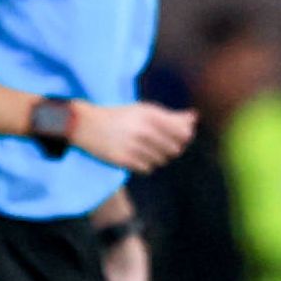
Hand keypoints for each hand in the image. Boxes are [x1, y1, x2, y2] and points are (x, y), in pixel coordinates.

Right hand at [69, 101, 196, 173]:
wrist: (86, 125)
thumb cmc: (120, 116)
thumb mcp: (144, 110)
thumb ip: (171, 115)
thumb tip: (195, 117)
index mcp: (150, 115)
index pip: (183, 133)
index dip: (185, 137)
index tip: (177, 136)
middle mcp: (143, 130)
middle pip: (175, 149)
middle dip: (171, 148)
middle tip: (159, 143)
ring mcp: (134, 146)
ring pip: (162, 161)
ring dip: (158, 157)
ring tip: (145, 149)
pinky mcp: (124, 160)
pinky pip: (148, 169)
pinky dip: (146, 165)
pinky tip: (136, 156)